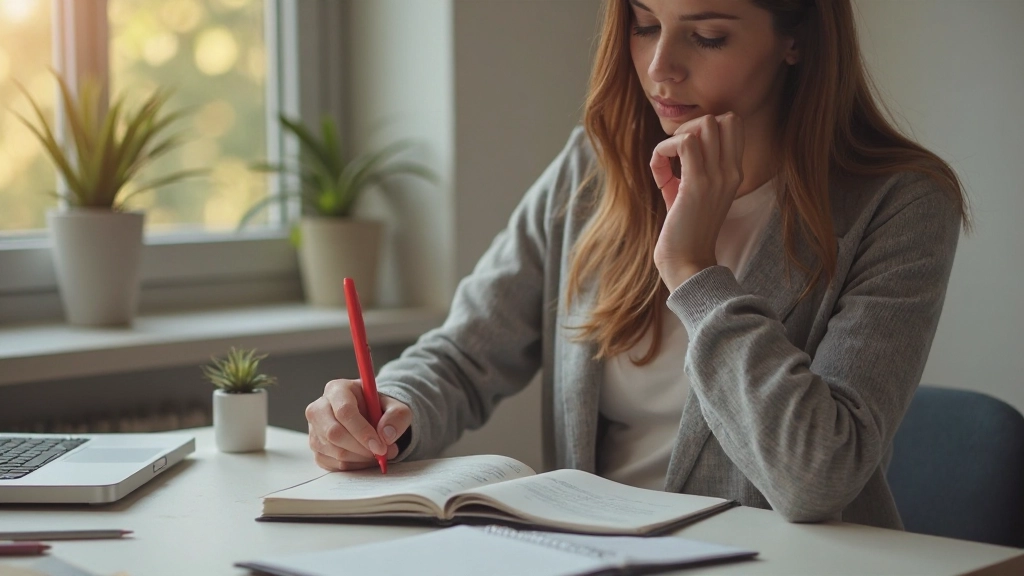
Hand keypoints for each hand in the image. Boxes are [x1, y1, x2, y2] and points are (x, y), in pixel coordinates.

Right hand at [305, 379, 411, 470]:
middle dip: (361, 448)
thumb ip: (397, 416)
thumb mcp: (396, 406)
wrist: (369, 417)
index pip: (344, 412)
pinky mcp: (316, 449)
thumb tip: (386, 436)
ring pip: (334, 452)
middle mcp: (318, 408)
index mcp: (336, 389)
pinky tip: (365, 457)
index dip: (363, 432)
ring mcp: (314, 431)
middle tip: (381, 453)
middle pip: (334, 433)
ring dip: (360, 458)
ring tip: (378, 453)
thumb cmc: (379, 408)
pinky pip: (333, 464)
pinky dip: (354, 466)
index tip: (380, 446)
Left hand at [650, 112, 743, 289]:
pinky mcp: (697, 185)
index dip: (707, 126)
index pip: (734, 124)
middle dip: (692, 125)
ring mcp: (717, 177)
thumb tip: (665, 151)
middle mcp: (731, 172)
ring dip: (678, 135)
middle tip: (675, 152)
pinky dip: (665, 149)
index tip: (686, 149)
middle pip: (724, 118)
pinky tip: (660, 170)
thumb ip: (685, 169)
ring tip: (668, 161)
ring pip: (705, 124)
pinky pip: (684, 143)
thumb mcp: (689, 193)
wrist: (688, 262)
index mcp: (734, 172)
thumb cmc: (684, 230)